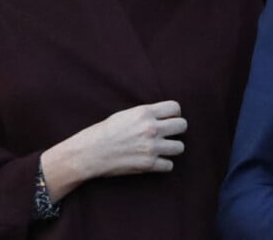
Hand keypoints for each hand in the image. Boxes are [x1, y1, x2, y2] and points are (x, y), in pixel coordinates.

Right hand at [41, 101, 186, 201]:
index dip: (175, 113)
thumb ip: (147, 114)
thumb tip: (163, 115)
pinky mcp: (148, 165)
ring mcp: (151, 147)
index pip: (176, 107)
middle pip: (182, 126)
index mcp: (145, 112)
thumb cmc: (106, 131)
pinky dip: (164, 164)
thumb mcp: (127, 114)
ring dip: (173, 148)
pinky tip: (156, 161)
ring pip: (180, 147)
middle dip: (178, 129)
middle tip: (169, 133)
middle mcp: (151, 128)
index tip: (170, 118)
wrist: (90, 152)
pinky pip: (169, 165)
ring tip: (164, 148)